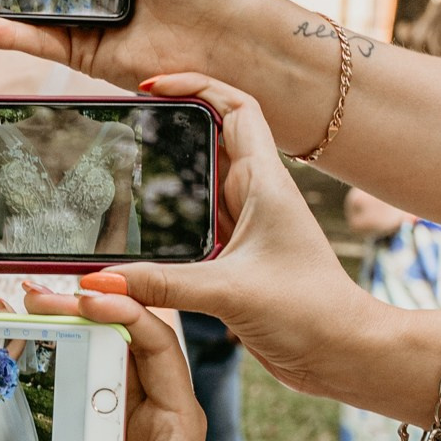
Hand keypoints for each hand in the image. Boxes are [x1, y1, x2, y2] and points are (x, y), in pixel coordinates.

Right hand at [0, 295, 206, 440]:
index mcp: (178, 422)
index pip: (158, 347)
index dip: (125, 314)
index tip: (86, 300)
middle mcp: (160, 407)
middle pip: (127, 338)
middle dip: (85, 311)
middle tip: (38, 297)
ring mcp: (134, 411)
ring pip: (105, 350)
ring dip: (69, 326)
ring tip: (25, 304)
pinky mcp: (110, 421)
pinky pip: (87, 375)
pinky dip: (60, 353)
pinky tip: (26, 334)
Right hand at [83, 78, 394, 404]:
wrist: (343, 354)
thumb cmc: (311, 313)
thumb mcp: (228, 292)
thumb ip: (160, 284)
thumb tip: (98, 280)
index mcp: (265, 183)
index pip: (233, 107)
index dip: (195, 86)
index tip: (151, 87)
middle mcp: (256, 197)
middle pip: (209, 139)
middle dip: (169, 127)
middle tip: (122, 126)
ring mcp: (247, 227)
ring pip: (200, 185)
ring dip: (166, 177)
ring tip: (118, 171)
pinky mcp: (237, 258)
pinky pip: (196, 227)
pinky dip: (168, 223)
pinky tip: (137, 233)